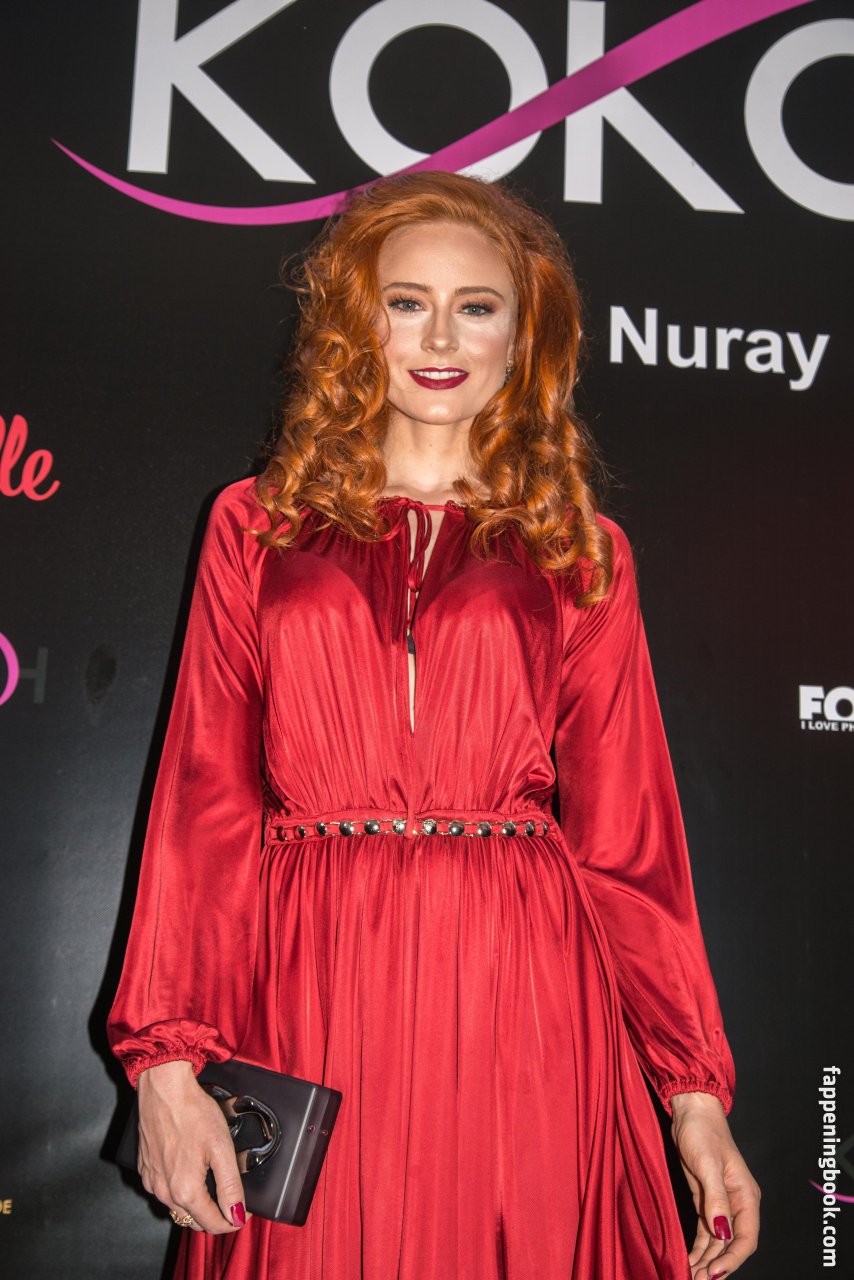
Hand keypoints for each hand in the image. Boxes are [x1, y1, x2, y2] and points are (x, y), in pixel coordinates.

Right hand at [136, 1059, 253, 1233]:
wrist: (164, 1089)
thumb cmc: (193, 1113)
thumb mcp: (222, 1148)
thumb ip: (231, 1186)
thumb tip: (238, 1216)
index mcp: (185, 1191)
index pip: (213, 1225)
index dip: (233, 1221)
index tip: (245, 1212)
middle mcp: (164, 1193)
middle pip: (194, 1220)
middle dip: (216, 1215)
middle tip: (232, 1197)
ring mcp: (151, 1182)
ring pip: (178, 1208)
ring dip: (198, 1204)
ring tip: (214, 1182)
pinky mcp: (145, 1169)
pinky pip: (164, 1191)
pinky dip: (180, 1190)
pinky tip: (190, 1170)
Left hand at [669, 1091, 760, 1278]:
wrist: (691, 1111)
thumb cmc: (702, 1131)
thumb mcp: (708, 1164)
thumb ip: (716, 1198)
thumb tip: (722, 1231)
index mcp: (746, 1195)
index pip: (746, 1238)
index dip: (732, 1259)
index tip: (714, 1272)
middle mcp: (737, 1203)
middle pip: (732, 1245)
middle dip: (718, 1265)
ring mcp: (721, 1203)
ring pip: (718, 1241)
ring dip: (707, 1260)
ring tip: (691, 1276)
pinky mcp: (706, 1200)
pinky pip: (706, 1232)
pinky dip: (699, 1247)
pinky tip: (689, 1260)